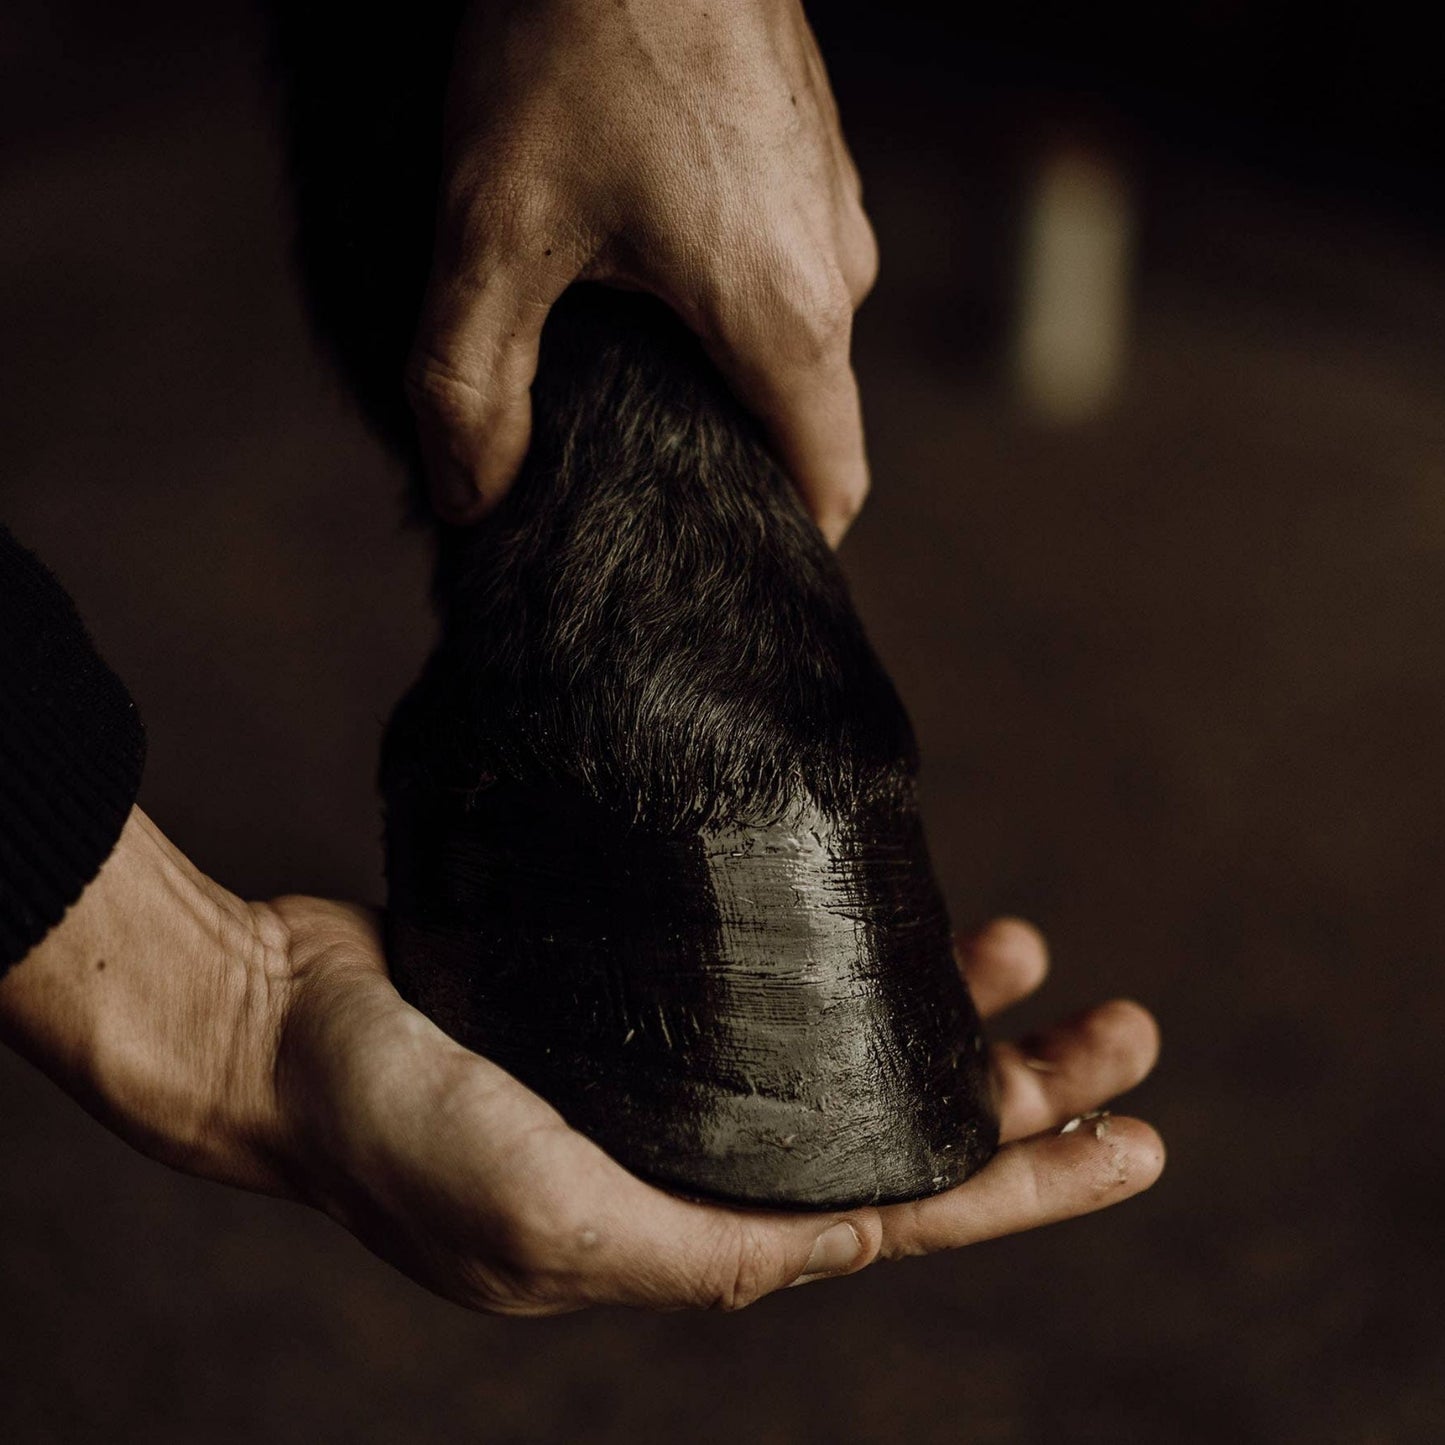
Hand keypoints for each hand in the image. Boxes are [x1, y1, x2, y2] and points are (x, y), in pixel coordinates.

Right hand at [0, 808, 1162, 1313]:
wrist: (281, 1027)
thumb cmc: (395, 1130)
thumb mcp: (551, 1220)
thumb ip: (705, 1251)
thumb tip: (859, 1247)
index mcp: (695, 1238)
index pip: (901, 1218)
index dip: (1027, 1188)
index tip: (1133, 1142)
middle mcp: (703, 1167)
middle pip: (901, 1138)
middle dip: (1026, 1094)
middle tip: (1132, 1030)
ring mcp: (677, 1085)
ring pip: (852, 1058)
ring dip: (950, 1020)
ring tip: (1036, 961)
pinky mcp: (642, 1004)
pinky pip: (780, 991)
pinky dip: (850, 965)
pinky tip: (900, 924)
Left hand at [409, 0, 876, 543]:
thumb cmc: (582, 38)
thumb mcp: (496, 228)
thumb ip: (470, 384)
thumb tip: (469, 499)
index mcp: (786, 319)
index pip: (830, 484)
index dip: (786, 542)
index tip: (721, 567)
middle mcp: (838, 270)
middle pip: (806, 419)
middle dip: (730, 458)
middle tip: (634, 471)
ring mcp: (836, 203)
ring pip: (796, 339)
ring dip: (726, 370)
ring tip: (628, 364)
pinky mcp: (815, 151)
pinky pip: (790, 265)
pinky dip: (733, 295)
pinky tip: (650, 265)